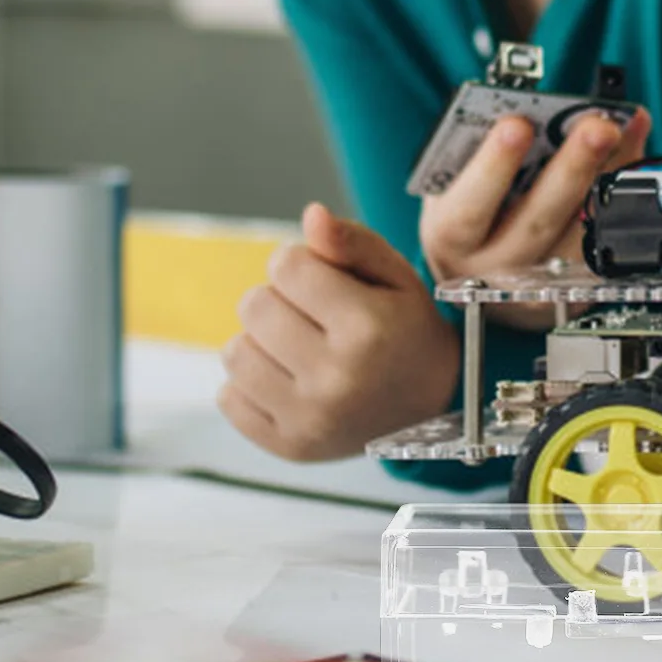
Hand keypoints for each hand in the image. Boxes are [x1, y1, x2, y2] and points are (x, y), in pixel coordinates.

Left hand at [219, 203, 459, 461]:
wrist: (433, 405)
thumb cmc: (407, 330)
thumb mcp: (396, 277)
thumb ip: (352, 241)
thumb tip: (310, 215)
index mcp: (367, 328)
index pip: (285, 265)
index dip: (299, 264)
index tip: (324, 282)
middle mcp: (337, 377)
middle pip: (253, 306)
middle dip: (277, 301)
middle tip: (311, 317)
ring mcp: (311, 418)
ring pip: (234, 352)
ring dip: (259, 343)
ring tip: (298, 349)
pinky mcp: (291, 446)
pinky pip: (228, 399)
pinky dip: (249, 385)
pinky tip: (287, 381)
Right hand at [419, 108, 650, 317]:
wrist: (482, 273)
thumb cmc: (469, 213)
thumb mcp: (456, 180)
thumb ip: (483, 148)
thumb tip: (536, 106)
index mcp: (450, 238)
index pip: (470, 207)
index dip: (494, 166)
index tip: (517, 125)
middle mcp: (492, 268)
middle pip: (537, 224)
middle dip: (571, 169)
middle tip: (597, 127)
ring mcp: (535, 284)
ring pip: (578, 237)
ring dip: (605, 181)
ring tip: (623, 134)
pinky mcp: (571, 286)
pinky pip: (601, 242)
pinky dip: (618, 196)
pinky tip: (630, 158)